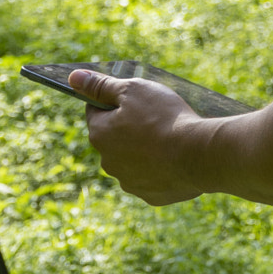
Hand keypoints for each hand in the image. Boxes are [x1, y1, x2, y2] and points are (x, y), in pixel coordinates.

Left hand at [68, 69, 208, 204]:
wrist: (198, 155)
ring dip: (144, 149)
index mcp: (99, 134)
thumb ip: (101, 85)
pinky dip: (160, 168)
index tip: (133, 99)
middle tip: (155, 117)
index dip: (113, 101)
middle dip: (128, 127)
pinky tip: (175, 158)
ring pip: (132, 160)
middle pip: (113, 138)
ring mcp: (129, 181)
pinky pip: (151, 178)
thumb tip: (74, 77)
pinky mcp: (150, 196)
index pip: (96, 112)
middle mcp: (108, 162)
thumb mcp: (132, 90)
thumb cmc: (164, 118)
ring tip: (168, 138)